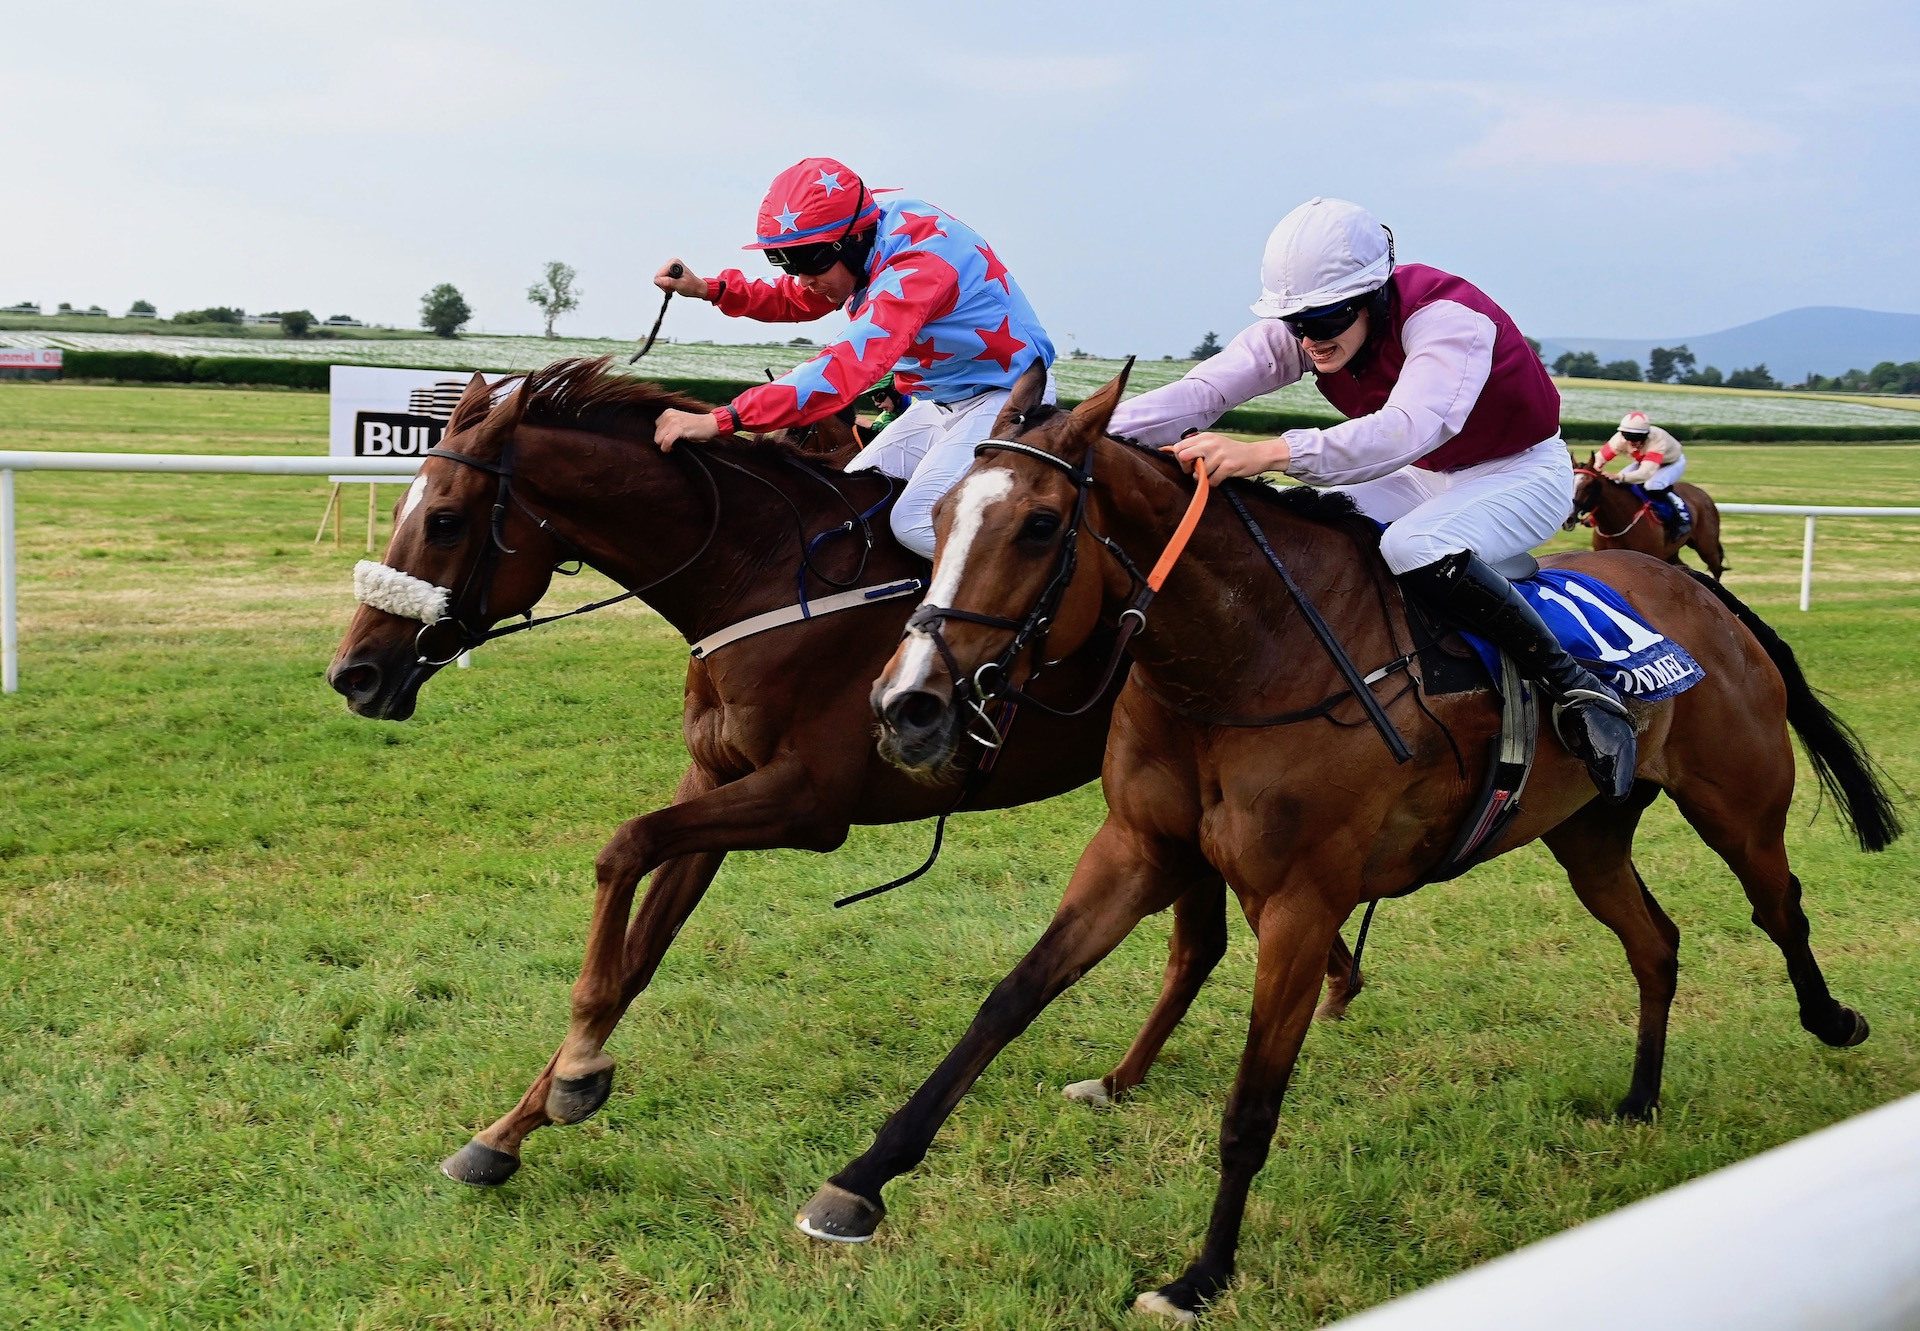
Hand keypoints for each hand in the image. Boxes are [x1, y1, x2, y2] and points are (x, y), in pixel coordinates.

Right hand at [653, 260, 705, 297]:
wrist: (697, 287)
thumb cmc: (692, 286)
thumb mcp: (680, 285)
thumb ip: (668, 282)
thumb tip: (657, 280)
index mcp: (674, 263)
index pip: (659, 275)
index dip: (664, 283)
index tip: (673, 285)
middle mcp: (671, 263)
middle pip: (658, 276)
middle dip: (665, 285)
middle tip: (674, 286)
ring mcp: (669, 267)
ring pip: (659, 279)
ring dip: (666, 285)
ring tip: (675, 285)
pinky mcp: (668, 271)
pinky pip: (661, 280)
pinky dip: (667, 285)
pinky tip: (674, 284)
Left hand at [654, 408, 720, 450]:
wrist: (710, 424)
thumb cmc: (696, 426)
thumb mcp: (679, 422)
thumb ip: (668, 426)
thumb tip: (658, 439)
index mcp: (668, 412)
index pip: (656, 428)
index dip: (663, 436)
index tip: (671, 440)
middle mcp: (668, 415)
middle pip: (656, 435)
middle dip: (663, 442)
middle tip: (673, 444)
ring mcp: (673, 421)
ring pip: (659, 439)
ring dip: (665, 446)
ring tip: (673, 446)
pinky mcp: (678, 428)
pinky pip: (666, 441)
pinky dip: (666, 447)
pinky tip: (671, 449)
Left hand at [1165, 432, 1288, 481]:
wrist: (1256, 455)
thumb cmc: (1232, 452)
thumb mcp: (1213, 443)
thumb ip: (1196, 446)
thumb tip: (1172, 451)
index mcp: (1205, 437)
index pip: (1179, 446)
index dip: (1179, 458)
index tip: (1187, 463)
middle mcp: (1211, 443)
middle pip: (1183, 456)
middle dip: (1186, 468)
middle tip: (1196, 471)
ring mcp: (1220, 454)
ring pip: (1198, 473)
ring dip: (1204, 478)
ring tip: (1213, 473)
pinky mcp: (1228, 466)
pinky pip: (1212, 481)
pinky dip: (1214, 483)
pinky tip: (1221, 477)